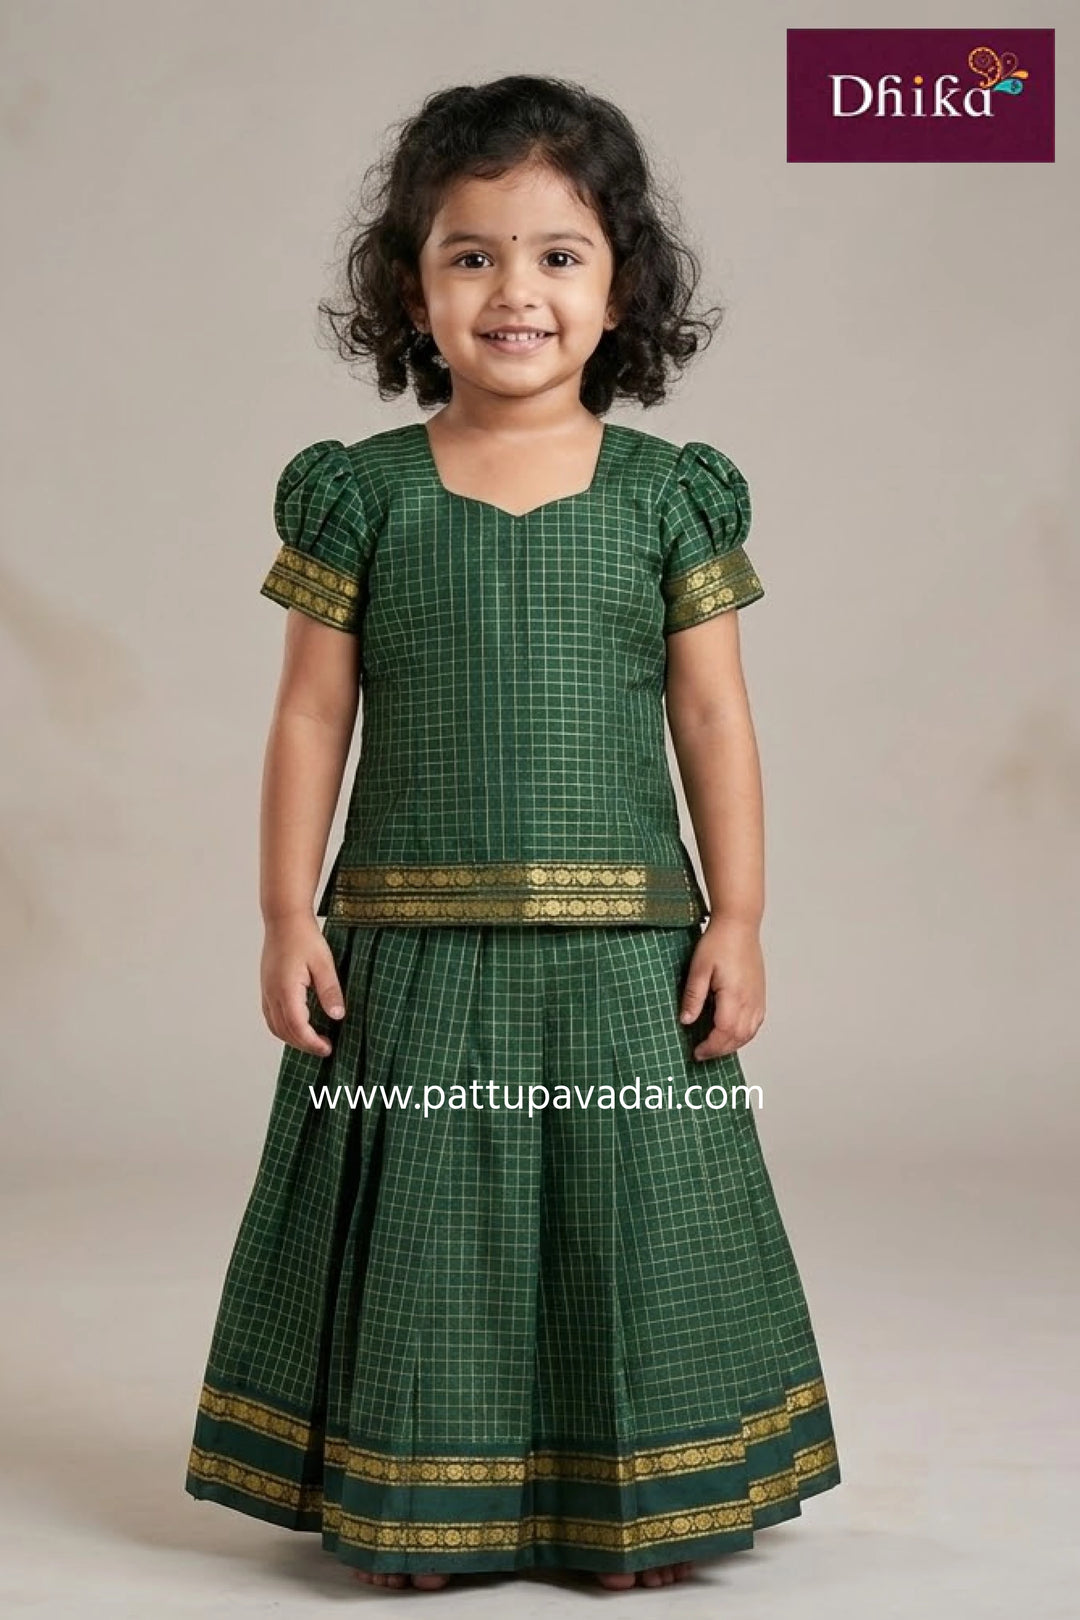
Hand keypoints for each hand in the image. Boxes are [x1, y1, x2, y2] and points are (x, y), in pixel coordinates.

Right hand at [260, 914, 345, 1056]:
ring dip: (293, 1038)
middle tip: (325, 1048)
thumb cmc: (304, 937)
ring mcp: (266, 991)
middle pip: (285, 1031)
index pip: (298, 1027)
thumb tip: (337, 1016)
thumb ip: (330, 991)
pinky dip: (284, 1028)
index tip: (328, 1048)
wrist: (284, 919)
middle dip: (304, 1044)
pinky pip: (271, 1016)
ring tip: (314, 1040)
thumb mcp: (324, 963)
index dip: (312, 1043)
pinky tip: (299, 1025)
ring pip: (275, 1026)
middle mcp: (272, 994)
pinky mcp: (267, 987)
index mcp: (286, 990)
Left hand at [678, 916, 764, 1059]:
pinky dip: (744, 1035)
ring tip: (715, 1046)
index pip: (724, 1033)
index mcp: (734, 996)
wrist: (739, 924)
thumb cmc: (719, 942)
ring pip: (749, 1033)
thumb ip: (693, 997)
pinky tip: (732, 1033)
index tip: (696, 1052)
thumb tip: (686, 1020)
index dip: (711, 1047)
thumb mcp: (698, 968)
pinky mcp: (760, 993)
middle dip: (720, 1050)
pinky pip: (756, 1023)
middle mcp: (750, 1000)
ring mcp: (758, 998)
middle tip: (702, 1053)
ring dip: (732, 1044)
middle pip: (738, 1038)